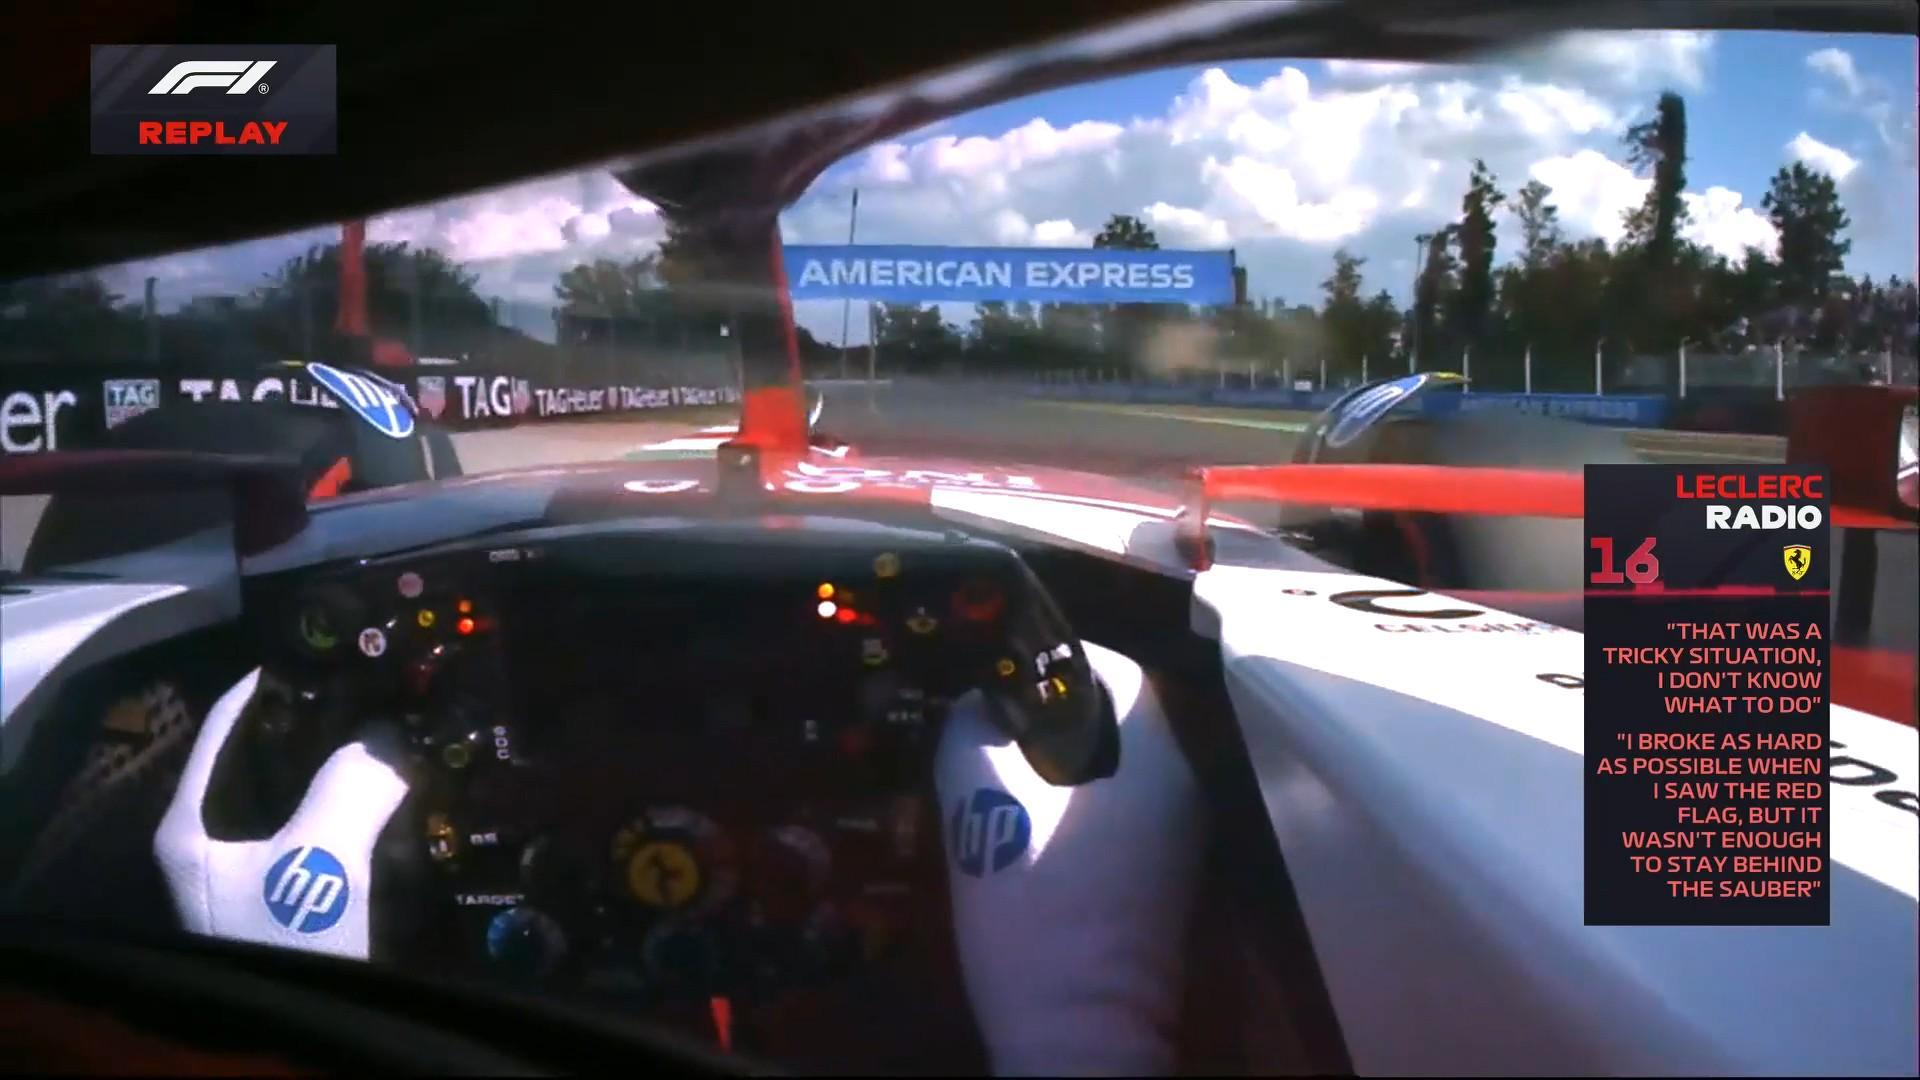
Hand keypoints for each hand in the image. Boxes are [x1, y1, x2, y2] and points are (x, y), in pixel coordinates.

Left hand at [154, 669, 410, 958]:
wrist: (303, 1045)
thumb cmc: (284, 938)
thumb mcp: (319, 857)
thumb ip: (356, 782)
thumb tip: (397, 731)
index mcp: (190, 825)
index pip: (224, 728)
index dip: (273, 683)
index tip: (329, 651)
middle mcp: (215, 848)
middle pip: (270, 764)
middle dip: (328, 727)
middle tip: (385, 691)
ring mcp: (257, 882)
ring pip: (308, 803)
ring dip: (355, 773)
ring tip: (408, 735)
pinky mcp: (298, 910)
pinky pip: (333, 843)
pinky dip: (367, 817)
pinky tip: (412, 799)